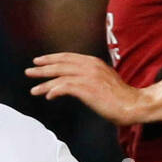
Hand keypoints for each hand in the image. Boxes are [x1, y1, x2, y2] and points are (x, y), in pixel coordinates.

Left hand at [26, 53, 143, 125]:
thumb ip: (90, 76)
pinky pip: (65, 87)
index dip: (52, 58)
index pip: (67, 57)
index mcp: (93, 62)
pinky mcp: (87, 88)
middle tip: (29, 71)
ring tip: (34, 89)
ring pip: (60, 76)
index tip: (40, 61)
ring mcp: (88, 77)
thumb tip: (75, 82)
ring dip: (44, 83)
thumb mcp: (104, 79)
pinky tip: (49, 96)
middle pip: (60, 64)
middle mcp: (90, 66)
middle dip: (43, 68)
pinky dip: (54, 91)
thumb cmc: (120, 96)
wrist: (132, 104)